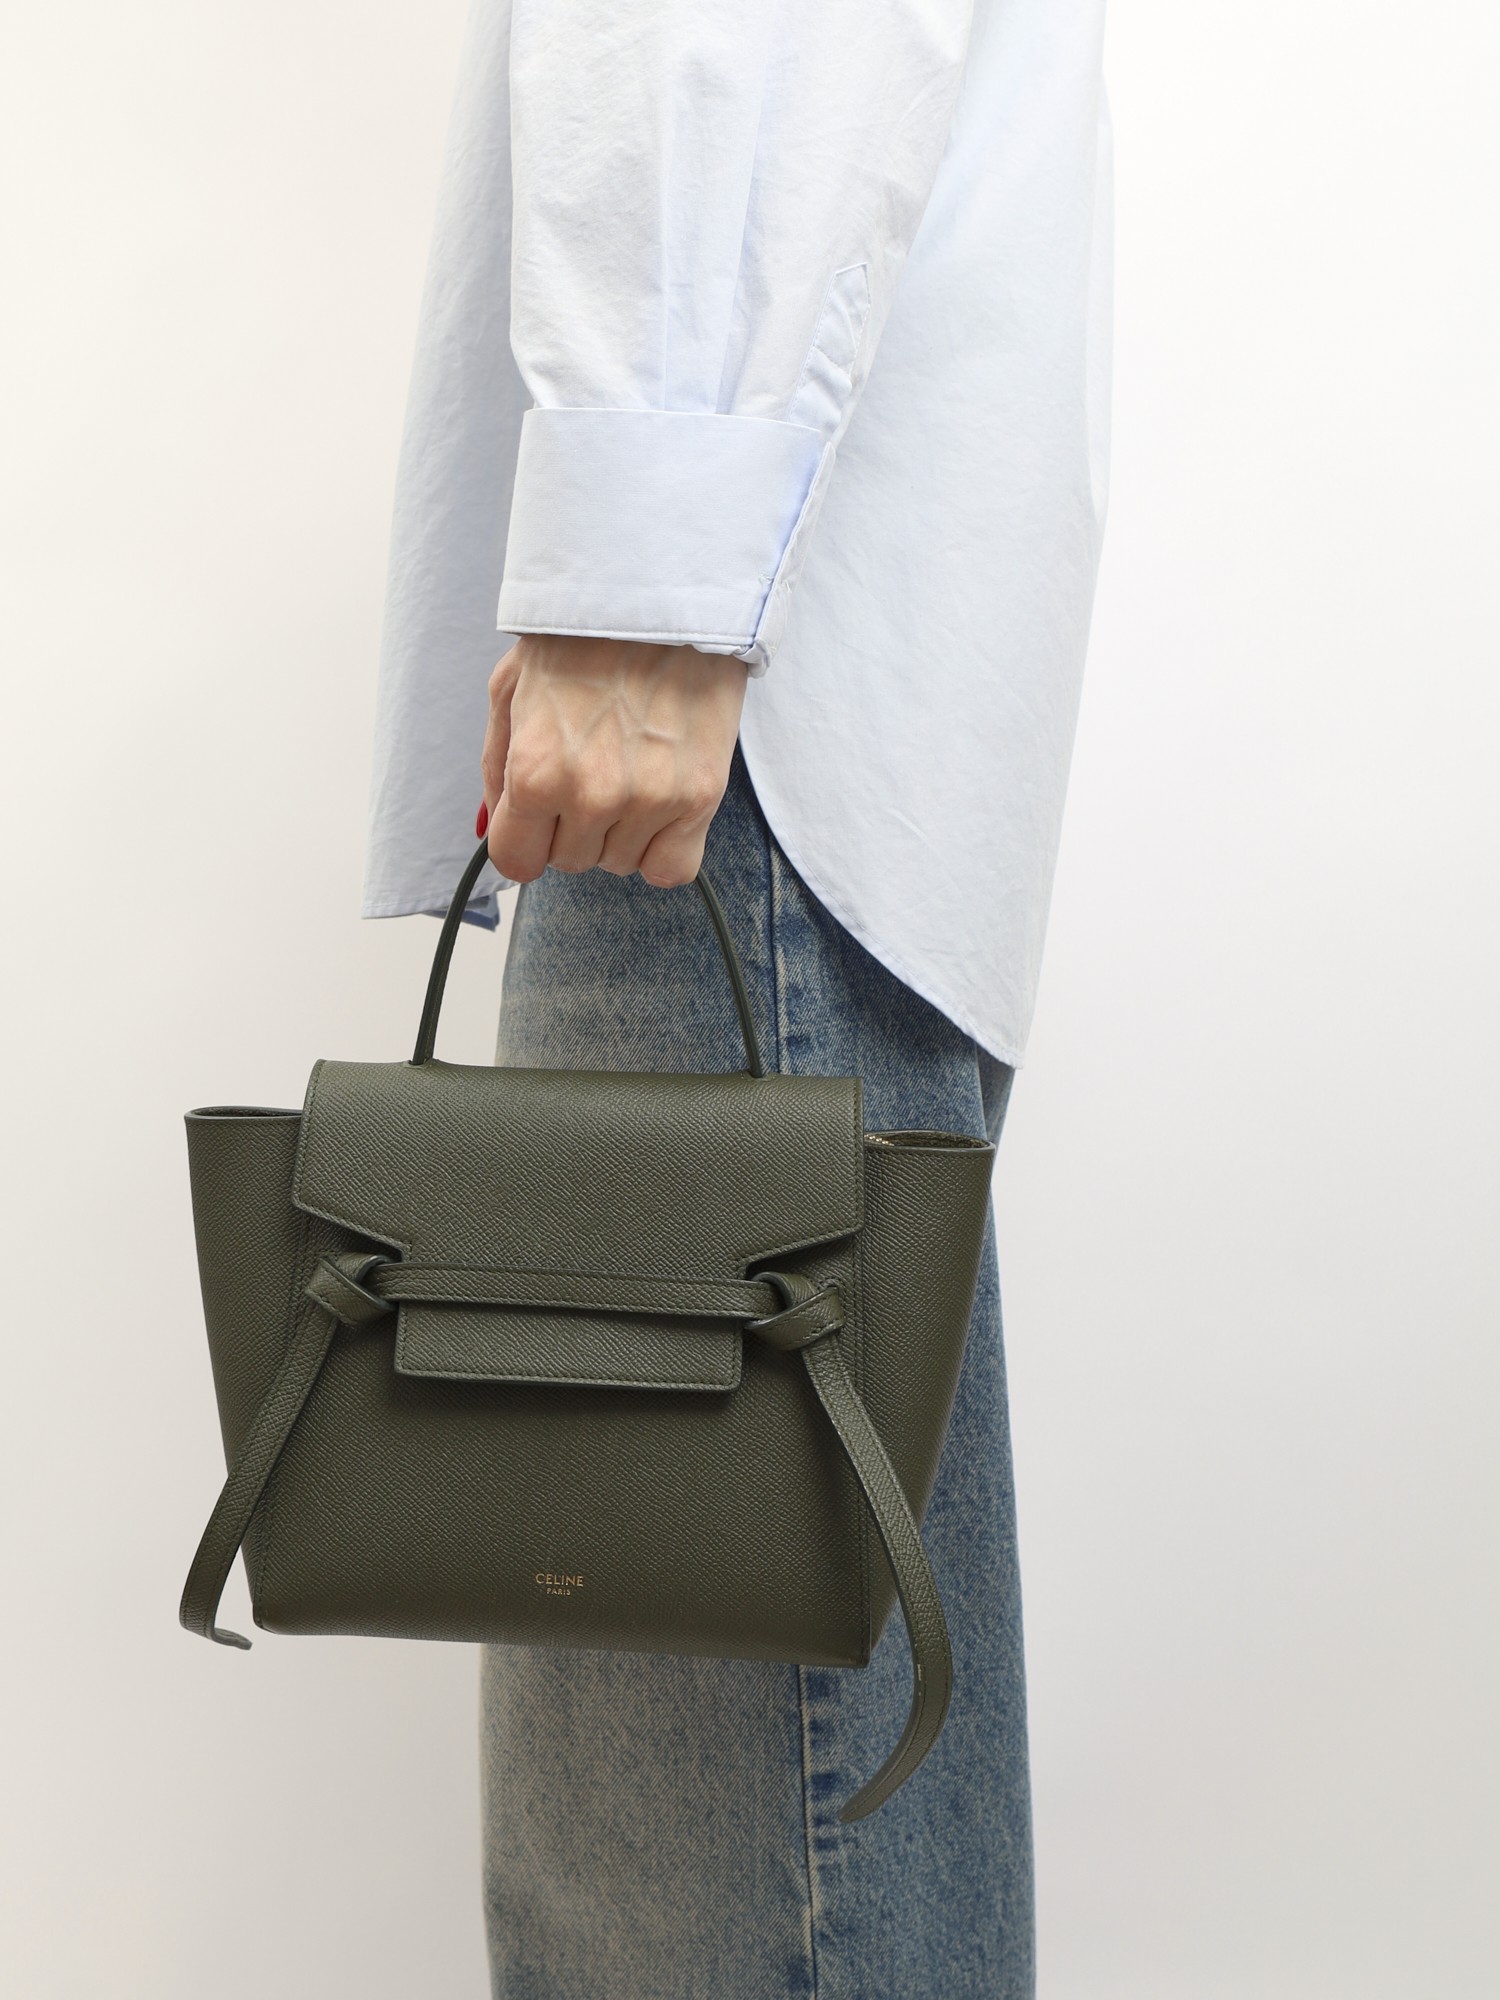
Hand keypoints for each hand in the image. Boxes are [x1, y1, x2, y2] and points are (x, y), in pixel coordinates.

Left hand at [480, 634, 748, 886]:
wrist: (661, 596)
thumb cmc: (580, 638)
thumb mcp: (511, 690)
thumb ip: (496, 770)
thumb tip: (492, 831)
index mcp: (534, 771)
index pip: (518, 862)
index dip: (525, 839)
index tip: (540, 817)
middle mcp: (591, 794)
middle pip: (571, 862)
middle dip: (572, 827)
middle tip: (591, 768)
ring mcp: (649, 801)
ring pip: (619, 864)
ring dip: (619, 833)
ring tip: (629, 769)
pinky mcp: (699, 798)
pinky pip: (671, 869)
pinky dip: (663, 849)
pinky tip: (660, 807)